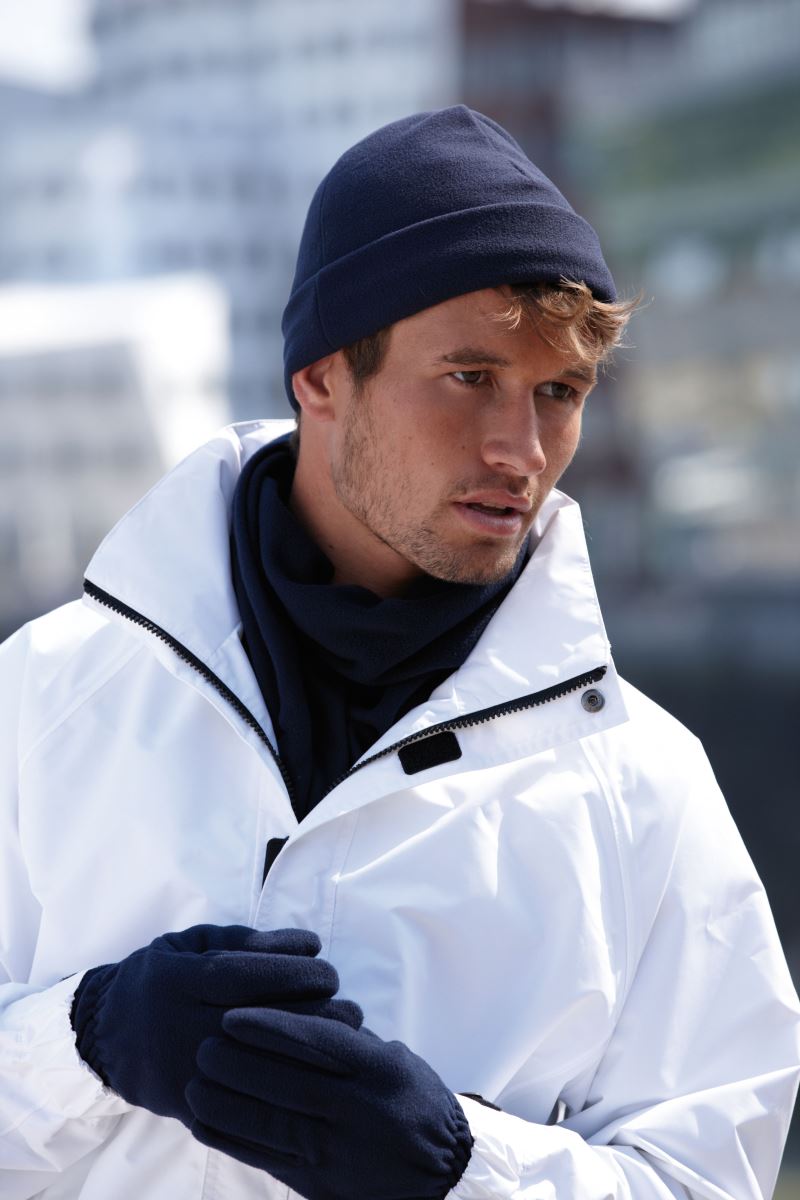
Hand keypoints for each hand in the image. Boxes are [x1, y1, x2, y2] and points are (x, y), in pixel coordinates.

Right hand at [71, 925, 361, 1125]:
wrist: (107, 1034)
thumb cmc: (163, 976)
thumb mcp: (192, 944)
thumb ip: (246, 942)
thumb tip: (307, 945)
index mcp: (178, 981)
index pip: (243, 977)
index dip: (292, 973)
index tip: (329, 972)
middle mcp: (179, 1028)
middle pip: (257, 1025)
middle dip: (314, 1016)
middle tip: (350, 1007)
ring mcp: (184, 1072)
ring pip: (257, 1068)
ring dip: (309, 1055)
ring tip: (344, 1039)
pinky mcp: (191, 1108)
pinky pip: (244, 1104)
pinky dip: (285, 1090)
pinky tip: (316, 1075)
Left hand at [186, 1008, 472, 1199]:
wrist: (441, 1173)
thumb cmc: (413, 1100)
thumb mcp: (394, 1059)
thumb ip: (348, 1040)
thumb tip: (294, 1011)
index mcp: (379, 1069)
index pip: (318, 1043)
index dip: (272, 1028)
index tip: (234, 1014)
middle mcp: (358, 1109)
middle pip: (288, 1083)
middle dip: (239, 1064)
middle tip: (202, 1045)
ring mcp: (338, 1149)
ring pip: (272, 1124)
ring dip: (227, 1103)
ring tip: (195, 1083)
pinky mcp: (320, 1181)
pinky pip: (268, 1159)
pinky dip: (233, 1141)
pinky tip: (204, 1123)